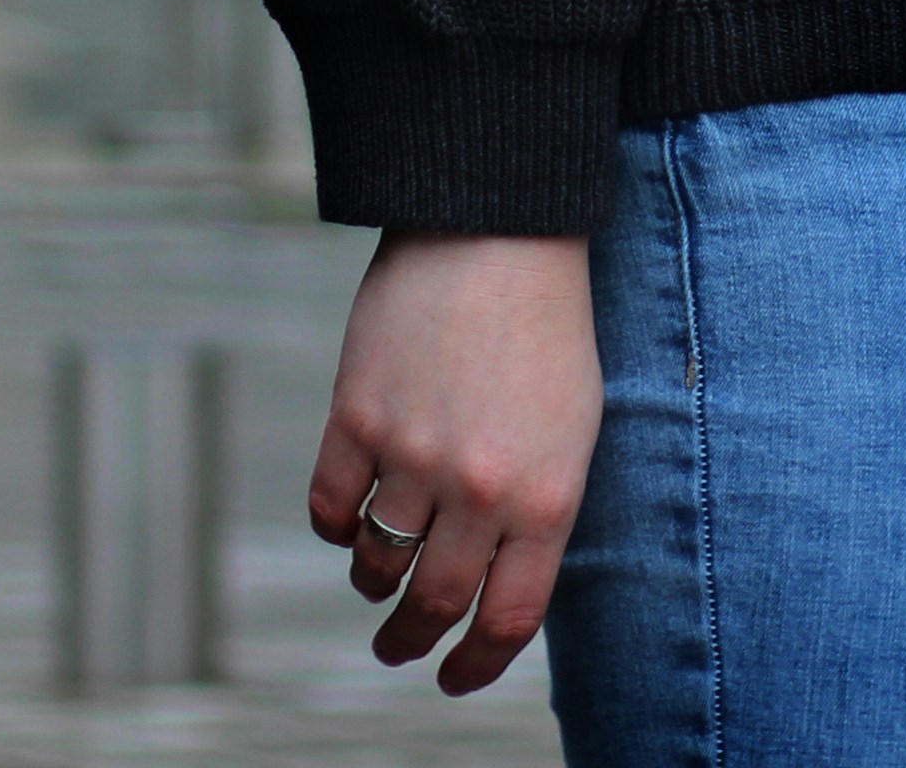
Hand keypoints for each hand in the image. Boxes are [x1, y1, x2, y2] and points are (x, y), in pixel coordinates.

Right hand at [307, 231, 600, 694]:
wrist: (499, 228)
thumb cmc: (548, 328)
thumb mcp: (575, 428)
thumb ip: (539, 508)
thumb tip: (499, 585)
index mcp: (547, 497)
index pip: (508, 620)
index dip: (477, 664)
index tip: (456, 677)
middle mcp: (479, 489)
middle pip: (433, 603)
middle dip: (413, 641)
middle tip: (400, 648)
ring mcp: (412, 454)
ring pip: (377, 563)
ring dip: (374, 583)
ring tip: (378, 581)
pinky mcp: (354, 417)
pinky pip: (330, 508)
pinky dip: (334, 528)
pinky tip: (346, 523)